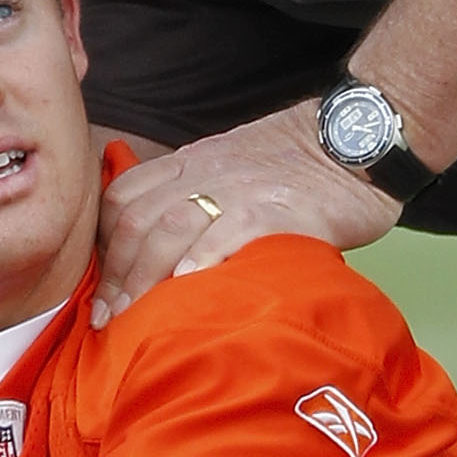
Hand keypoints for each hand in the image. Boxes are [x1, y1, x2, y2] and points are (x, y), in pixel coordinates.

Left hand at [93, 102, 397, 322]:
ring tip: (133, 317)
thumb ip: (196, 197)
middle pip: (138, 219)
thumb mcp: (231, 166)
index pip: (124, 198)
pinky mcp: (279, 207)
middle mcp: (205, 172)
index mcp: (190, 163)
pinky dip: (204, 256)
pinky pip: (231, 229)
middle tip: (106, 319)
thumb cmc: (299, 165)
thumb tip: (164, 255)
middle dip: (115, 273)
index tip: (100, 291)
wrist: (355, 137)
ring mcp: (240, 188)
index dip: (103, 247)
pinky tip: (188, 285)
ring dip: (145, 275)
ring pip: (172, 225)